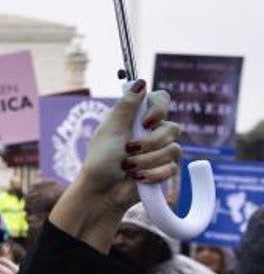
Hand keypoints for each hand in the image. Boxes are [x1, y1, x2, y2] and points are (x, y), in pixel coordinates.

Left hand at [76, 82, 180, 208]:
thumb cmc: (100, 161)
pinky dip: (152, 174)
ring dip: (148, 160)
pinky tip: (137, 178)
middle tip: (129, 150)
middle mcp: (151, 131)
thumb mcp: (110, 130)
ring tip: (128, 167)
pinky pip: (172, 168)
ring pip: (174, 149)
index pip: (161, 99)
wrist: (102, 192)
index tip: (147, 122)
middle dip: (150, 143)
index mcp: (136, 117)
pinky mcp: (164, 169)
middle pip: (172, 127)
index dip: (159, 109)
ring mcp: (159, 151)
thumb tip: (140, 81)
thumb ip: (126, 106)